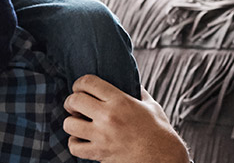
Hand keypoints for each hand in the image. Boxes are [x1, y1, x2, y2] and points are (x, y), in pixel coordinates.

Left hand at [62, 75, 188, 162]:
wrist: (163, 158)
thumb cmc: (159, 131)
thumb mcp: (150, 105)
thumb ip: (137, 91)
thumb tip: (130, 79)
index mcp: (120, 100)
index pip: (88, 82)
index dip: (79, 83)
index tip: (79, 88)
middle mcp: (108, 116)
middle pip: (74, 101)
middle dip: (71, 102)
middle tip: (75, 106)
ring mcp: (102, 136)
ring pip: (69, 124)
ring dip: (72, 123)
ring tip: (78, 124)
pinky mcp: (100, 153)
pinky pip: (74, 147)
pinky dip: (75, 144)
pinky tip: (82, 140)